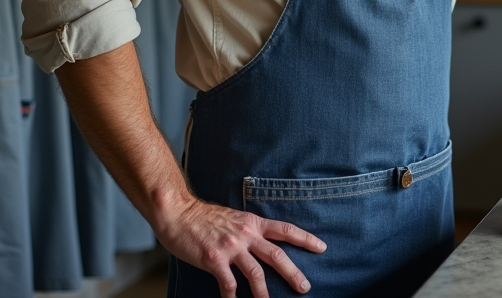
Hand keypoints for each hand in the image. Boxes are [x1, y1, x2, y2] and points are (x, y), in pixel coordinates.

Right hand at [155, 195, 324, 297]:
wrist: (179, 212)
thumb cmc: (205, 217)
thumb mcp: (235, 218)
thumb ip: (250, 230)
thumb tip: (263, 242)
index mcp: (253, 223)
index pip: (285, 230)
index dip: (306, 239)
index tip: (322, 248)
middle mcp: (245, 235)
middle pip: (276, 255)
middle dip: (293, 273)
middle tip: (305, 287)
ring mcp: (230, 247)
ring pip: (255, 274)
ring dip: (264, 293)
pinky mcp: (214, 259)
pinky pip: (228, 284)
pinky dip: (232, 297)